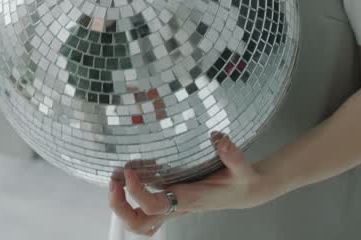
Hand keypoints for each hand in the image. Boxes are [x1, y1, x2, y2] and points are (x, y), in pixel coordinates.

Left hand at [108, 133, 278, 235]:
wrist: (246, 191)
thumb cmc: (240, 180)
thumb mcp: (241, 167)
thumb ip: (232, 154)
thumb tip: (220, 139)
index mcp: (189, 199)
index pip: (155, 205)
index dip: (137, 192)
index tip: (130, 171)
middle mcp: (177, 207)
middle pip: (139, 222)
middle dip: (120, 207)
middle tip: (114, 182)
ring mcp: (172, 208)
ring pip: (140, 222)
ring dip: (123, 207)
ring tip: (117, 182)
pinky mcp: (171, 203)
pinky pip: (146, 212)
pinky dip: (134, 202)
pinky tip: (136, 177)